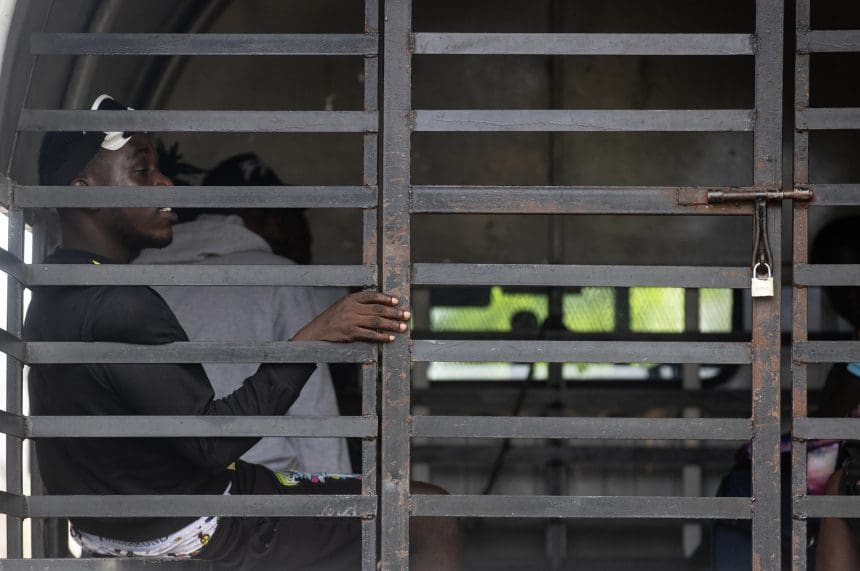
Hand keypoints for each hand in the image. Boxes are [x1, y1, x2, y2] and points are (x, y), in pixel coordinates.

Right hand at [292, 291, 410, 342]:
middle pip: (377, 309)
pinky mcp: (350, 333)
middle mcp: (351, 308)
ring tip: (403, 327)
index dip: (386, 298)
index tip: (397, 302)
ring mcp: (350, 321)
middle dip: (394, 312)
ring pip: (376, 322)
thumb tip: (381, 306)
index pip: (372, 296)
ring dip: (391, 325)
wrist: (316, 332)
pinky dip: (381, 336)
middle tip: (407, 315)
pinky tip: (390, 338)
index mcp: (350, 298)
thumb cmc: (333, 319)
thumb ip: (359, 304)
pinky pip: (369, 335)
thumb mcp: (343, 305)